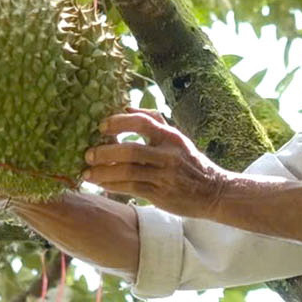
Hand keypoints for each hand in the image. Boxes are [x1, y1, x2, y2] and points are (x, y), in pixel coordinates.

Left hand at [82, 109, 231, 219]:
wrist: (214, 192)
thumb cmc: (190, 162)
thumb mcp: (177, 138)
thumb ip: (154, 121)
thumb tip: (127, 107)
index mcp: (171, 136)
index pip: (143, 122)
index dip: (119, 122)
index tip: (101, 126)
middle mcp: (168, 154)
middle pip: (131, 150)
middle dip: (106, 152)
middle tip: (87, 153)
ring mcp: (165, 176)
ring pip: (128, 172)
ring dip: (104, 172)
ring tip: (87, 173)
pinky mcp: (160, 194)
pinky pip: (131, 188)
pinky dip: (113, 186)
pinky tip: (101, 185)